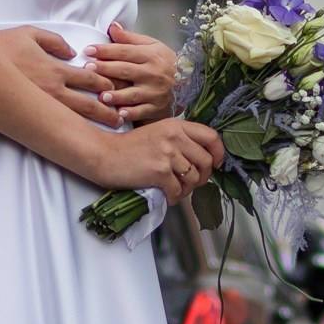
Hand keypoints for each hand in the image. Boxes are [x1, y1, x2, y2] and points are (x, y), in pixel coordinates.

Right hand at [0, 24, 117, 127]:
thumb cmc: (1, 47)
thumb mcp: (29, 33)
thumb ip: (54, 41)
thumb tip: (72, 52)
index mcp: (55, 69)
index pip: (90, 78)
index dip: (107, 83)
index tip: (118, 89)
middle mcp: (52, 90)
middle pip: (88, 103)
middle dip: (108, 111)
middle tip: (123, 117)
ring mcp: (41, 105)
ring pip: (76, 118)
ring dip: (96, 122)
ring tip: (111, 128)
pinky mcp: (30, 114)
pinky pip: (57, 123)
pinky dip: (73, 128)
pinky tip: (81, 134)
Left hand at [83, 22, 179, 126]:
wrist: (189, 83)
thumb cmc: (165, 62)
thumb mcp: (152, 46)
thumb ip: (130, 38)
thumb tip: (112, 27)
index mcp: (151, 55)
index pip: (125, 51)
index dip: (106, 50)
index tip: (88, 50)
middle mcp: (153, 73)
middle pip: (125, 70)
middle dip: (106, 69)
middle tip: (88, 69)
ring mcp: (155, 92)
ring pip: (133, 93)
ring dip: (117, 95)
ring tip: (102, 96)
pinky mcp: (156, 107)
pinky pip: (142, 111)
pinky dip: (132, 113)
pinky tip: (119, 114)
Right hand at [86, 116, 224, 204]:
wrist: (104, 155)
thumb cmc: (130, 148)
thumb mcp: (159, 134)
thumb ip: (180, 141)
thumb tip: (203, 160)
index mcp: (176, 125)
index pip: (211, 136)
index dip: (218, 153)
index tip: (216, 163)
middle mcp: (174, 136)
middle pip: (206, 161)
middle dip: (202, 177)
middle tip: (190, 183)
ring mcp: (167, 154)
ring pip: (194, 178)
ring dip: (187, 189)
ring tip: (176, 190)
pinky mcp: (159, 171)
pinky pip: (178, 190)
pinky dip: (174, 197)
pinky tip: (166, 195)